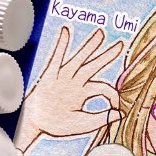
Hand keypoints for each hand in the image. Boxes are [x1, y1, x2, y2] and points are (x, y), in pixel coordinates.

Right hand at [17, 26, 122, 149]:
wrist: (35, 125)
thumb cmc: (57, 125)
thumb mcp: (84, 124)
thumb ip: (101, 119)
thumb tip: (120, 114)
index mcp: (85, 92)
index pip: (104, 88)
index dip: (114, 96)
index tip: (118, 107)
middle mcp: (76, 82)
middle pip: (95, 65)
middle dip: (107, 55)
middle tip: (120, 44)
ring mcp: (63, 77)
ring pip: (80, 59)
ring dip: (90, 45)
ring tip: (101, 33)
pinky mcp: (50, 75)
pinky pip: (57, 57)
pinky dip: (61, 44)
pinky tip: (66, 30)